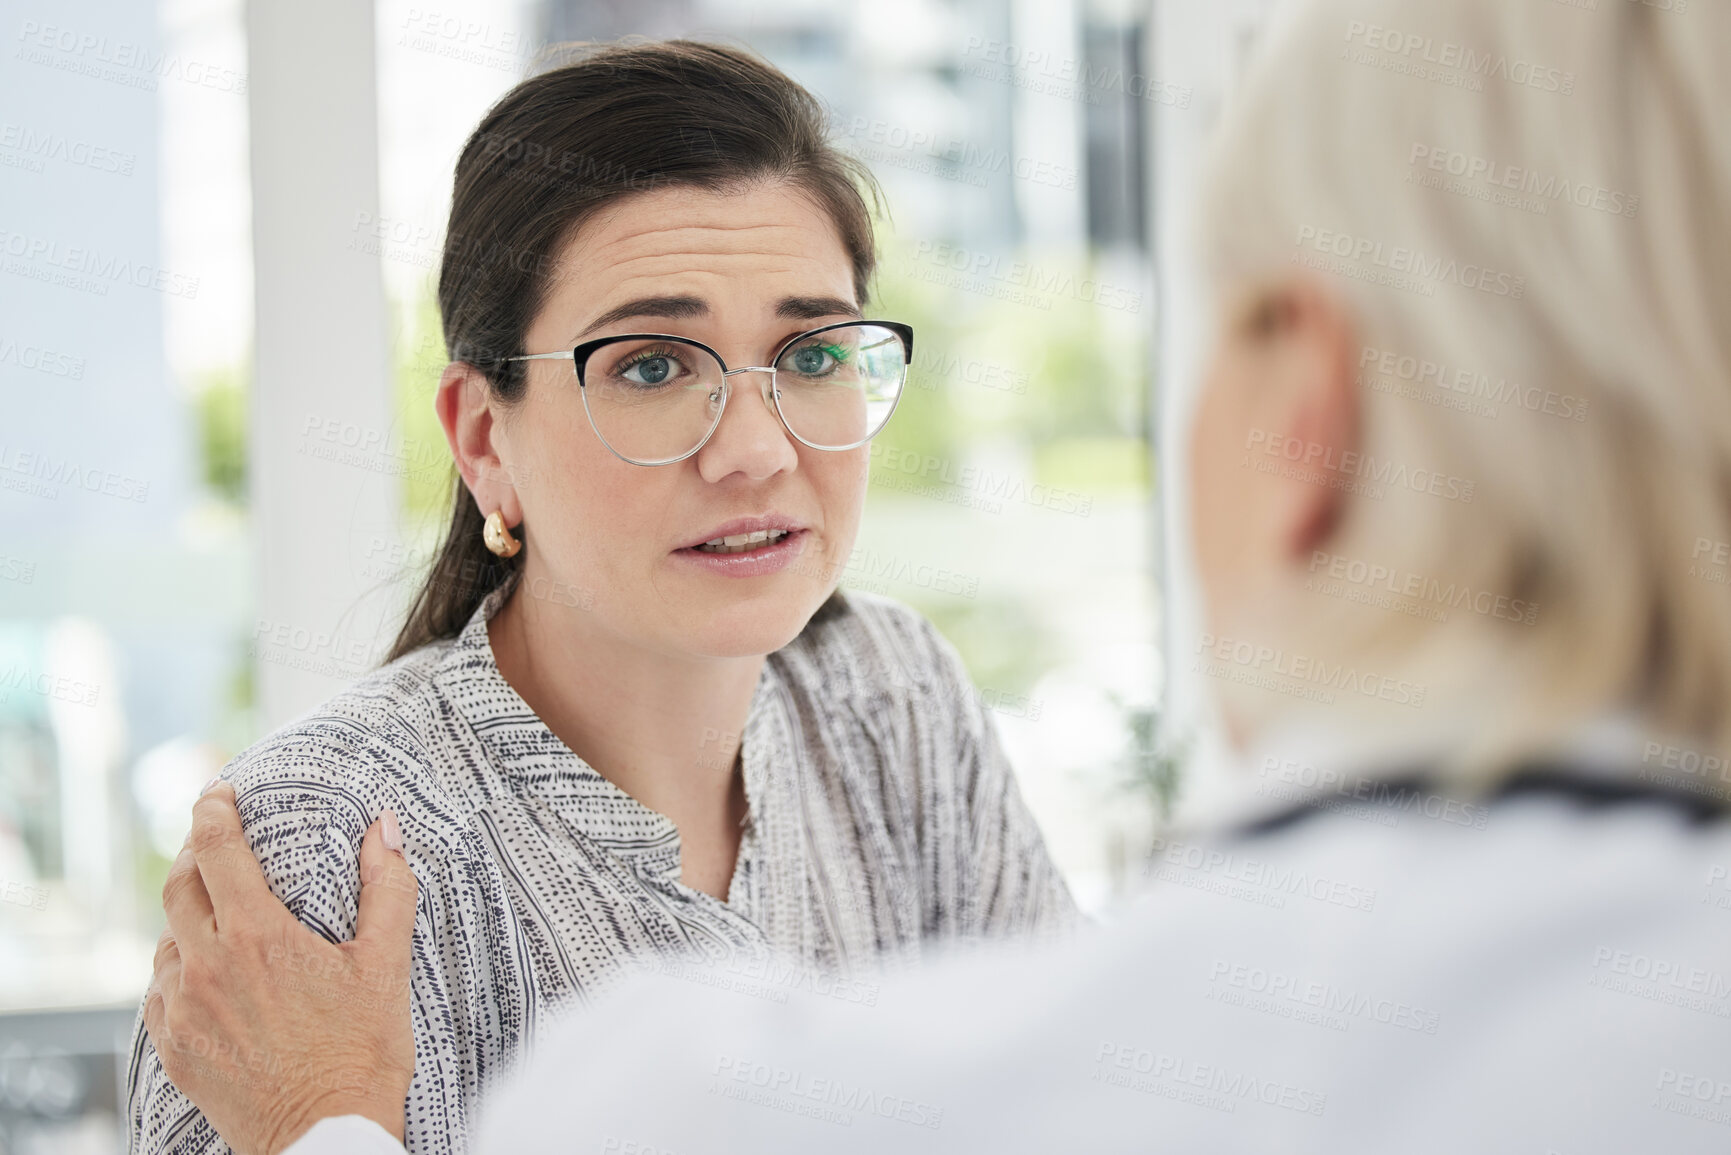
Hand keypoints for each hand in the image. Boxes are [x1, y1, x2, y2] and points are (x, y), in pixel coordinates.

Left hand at [142, 781, 418, 1154]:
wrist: (327, 1136)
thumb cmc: (362, 1052)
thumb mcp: (386, 964)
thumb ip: (387, 887)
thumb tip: (384, 827)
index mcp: (258, 936)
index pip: (218, 850)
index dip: (213, 811)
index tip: (217, 793)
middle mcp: (208, 966)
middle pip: (178, 886)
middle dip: (194, 854)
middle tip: (214, 841)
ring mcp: (184, 1010)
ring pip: (166, 941)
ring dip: (187, 918)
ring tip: (216, 915)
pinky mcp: (174, 1048)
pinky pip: (159, 992)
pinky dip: (177, 970)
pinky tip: (204, 974)